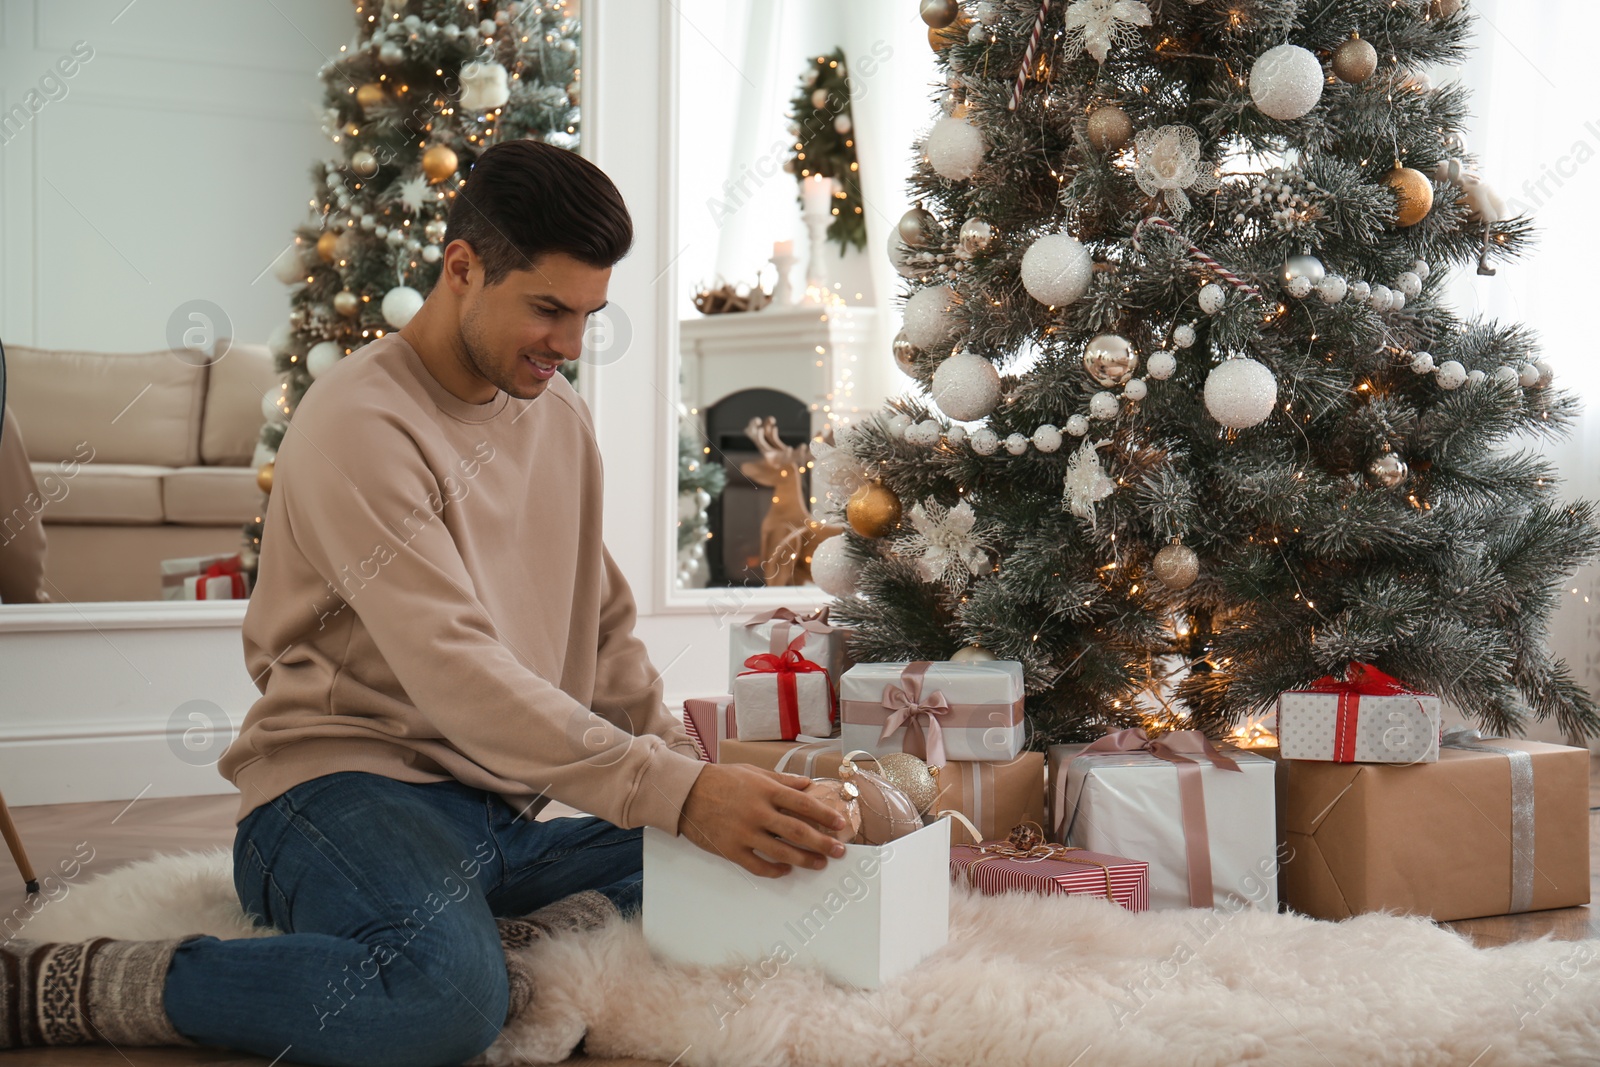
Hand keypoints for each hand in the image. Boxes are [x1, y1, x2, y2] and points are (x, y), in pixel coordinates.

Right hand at [677, 762, 849, 877]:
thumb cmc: (721, 780)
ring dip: (804, 860)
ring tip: (820, 863)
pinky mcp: (731, 849)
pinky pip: (758, 866)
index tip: (840, 823)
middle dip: (822, 842)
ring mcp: (744, 833)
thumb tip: (807, 784)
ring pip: (781, 852)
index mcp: (765, 790)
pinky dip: (775, 870)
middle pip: (797, 831)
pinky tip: (786, 870)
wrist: (686, 793)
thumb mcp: (753, 772)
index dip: (824, 814)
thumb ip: (782, 780)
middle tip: (839, 850)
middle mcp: (757, 812)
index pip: (803, 803)